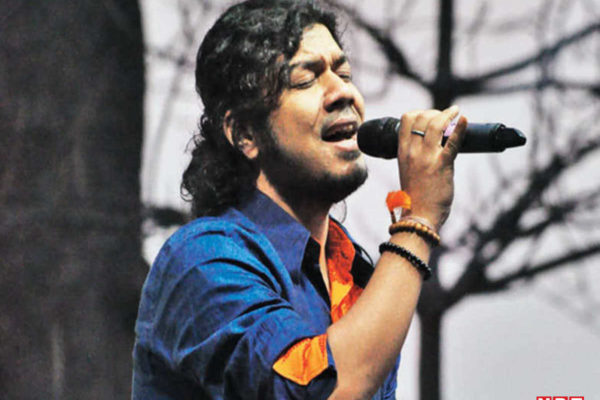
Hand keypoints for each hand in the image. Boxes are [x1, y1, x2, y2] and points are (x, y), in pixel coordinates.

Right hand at [396, 106, 466, 230]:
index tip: (430, 115)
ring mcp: (426, 157)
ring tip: (456, 112)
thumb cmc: (416, 197)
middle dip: (436, 112)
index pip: (407, 119)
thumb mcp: (409, 171)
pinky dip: (461, 128)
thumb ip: (417, 157)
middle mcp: (412, 151)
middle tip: (447, 115)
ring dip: (448, 114)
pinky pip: (452, 141)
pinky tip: (465, 120)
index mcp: (402, 152)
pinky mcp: (442, 165)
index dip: (420, 112)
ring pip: (435, 124)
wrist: (419, 217)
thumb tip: (433, 146)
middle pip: (421, 117)